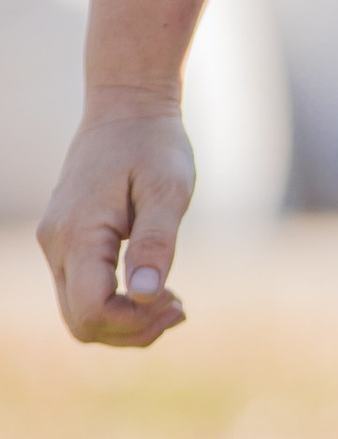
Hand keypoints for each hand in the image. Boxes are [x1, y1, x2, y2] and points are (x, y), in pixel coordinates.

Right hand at [38, 92, 195, 346]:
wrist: (126, 109)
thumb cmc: (153, 145)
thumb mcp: (167, 190)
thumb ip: (155, 242)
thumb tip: (145, 293)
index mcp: (78, 233)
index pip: (91, 310)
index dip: (134, 322)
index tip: (177, 300)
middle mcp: (57, 245)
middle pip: (81, 323)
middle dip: (132, 330)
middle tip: (180, 307)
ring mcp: (57, 246)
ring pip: (80, 314)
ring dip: (127, 322)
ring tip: (174, 302)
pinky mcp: (68, 245)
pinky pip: (84, 293)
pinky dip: (119, 304)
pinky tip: (156, 290)